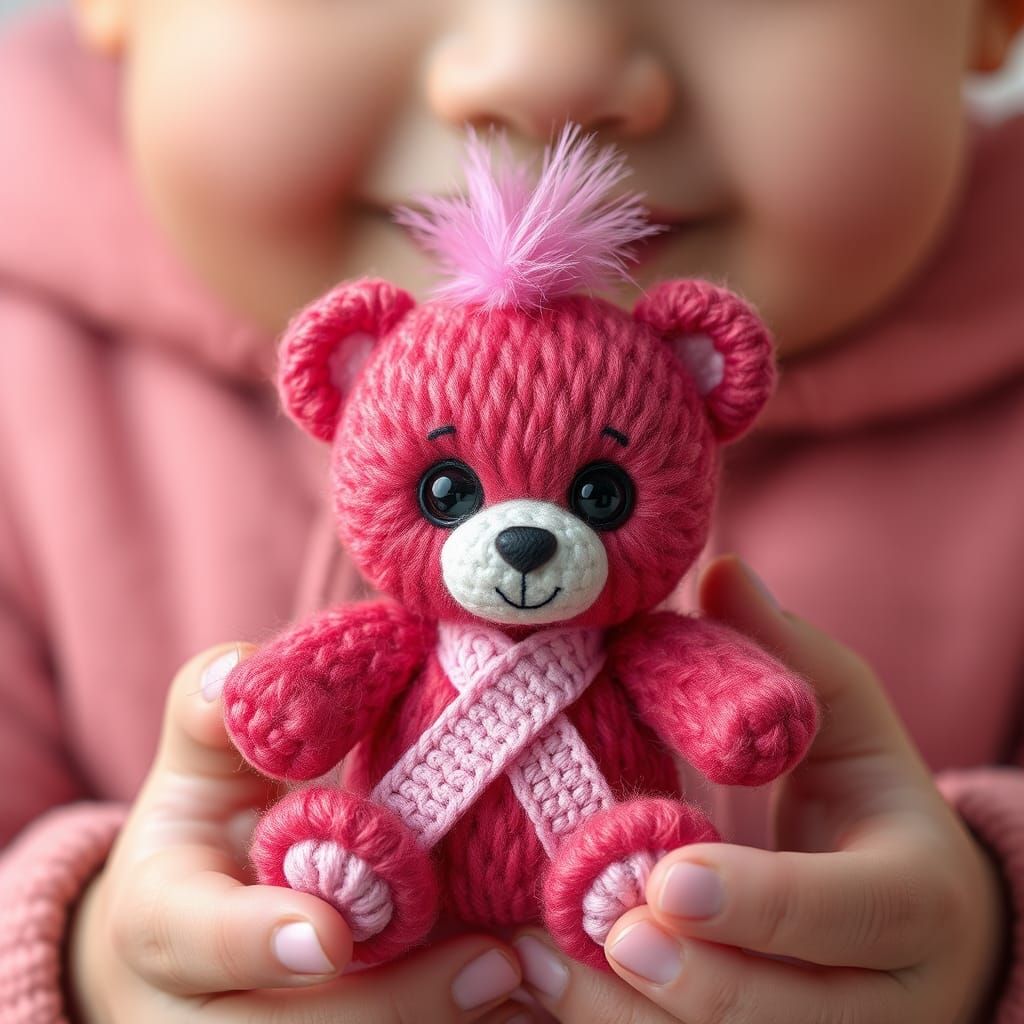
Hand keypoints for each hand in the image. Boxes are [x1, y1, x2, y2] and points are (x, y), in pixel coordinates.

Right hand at [68, 644, 523, 1023]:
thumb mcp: (203, 767)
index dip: (260, 940)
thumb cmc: (209, 832)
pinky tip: (521, 1003)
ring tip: (529, 985)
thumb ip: (215, 714)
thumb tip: (243, 673)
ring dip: (439, 1023)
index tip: (331, 932)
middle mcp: (197, 1013)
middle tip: (497, 964)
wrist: (193, 938)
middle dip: (395, 1006)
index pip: (196, 940)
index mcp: (160, 924)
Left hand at [513, 555, 1008, 1023]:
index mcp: (917, 900)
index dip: (759, 904)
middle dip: (689, 979)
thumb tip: (719, 570)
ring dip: (629, 1020)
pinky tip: (545, 985)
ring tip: (538, 961)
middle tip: (598, 924)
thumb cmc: (867, 798)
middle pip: (788, 1017)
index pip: (846, 914)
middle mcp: (891, 1000)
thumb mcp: (846, 716)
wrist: (918, 922)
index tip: (668, 877)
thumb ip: (786, 651)